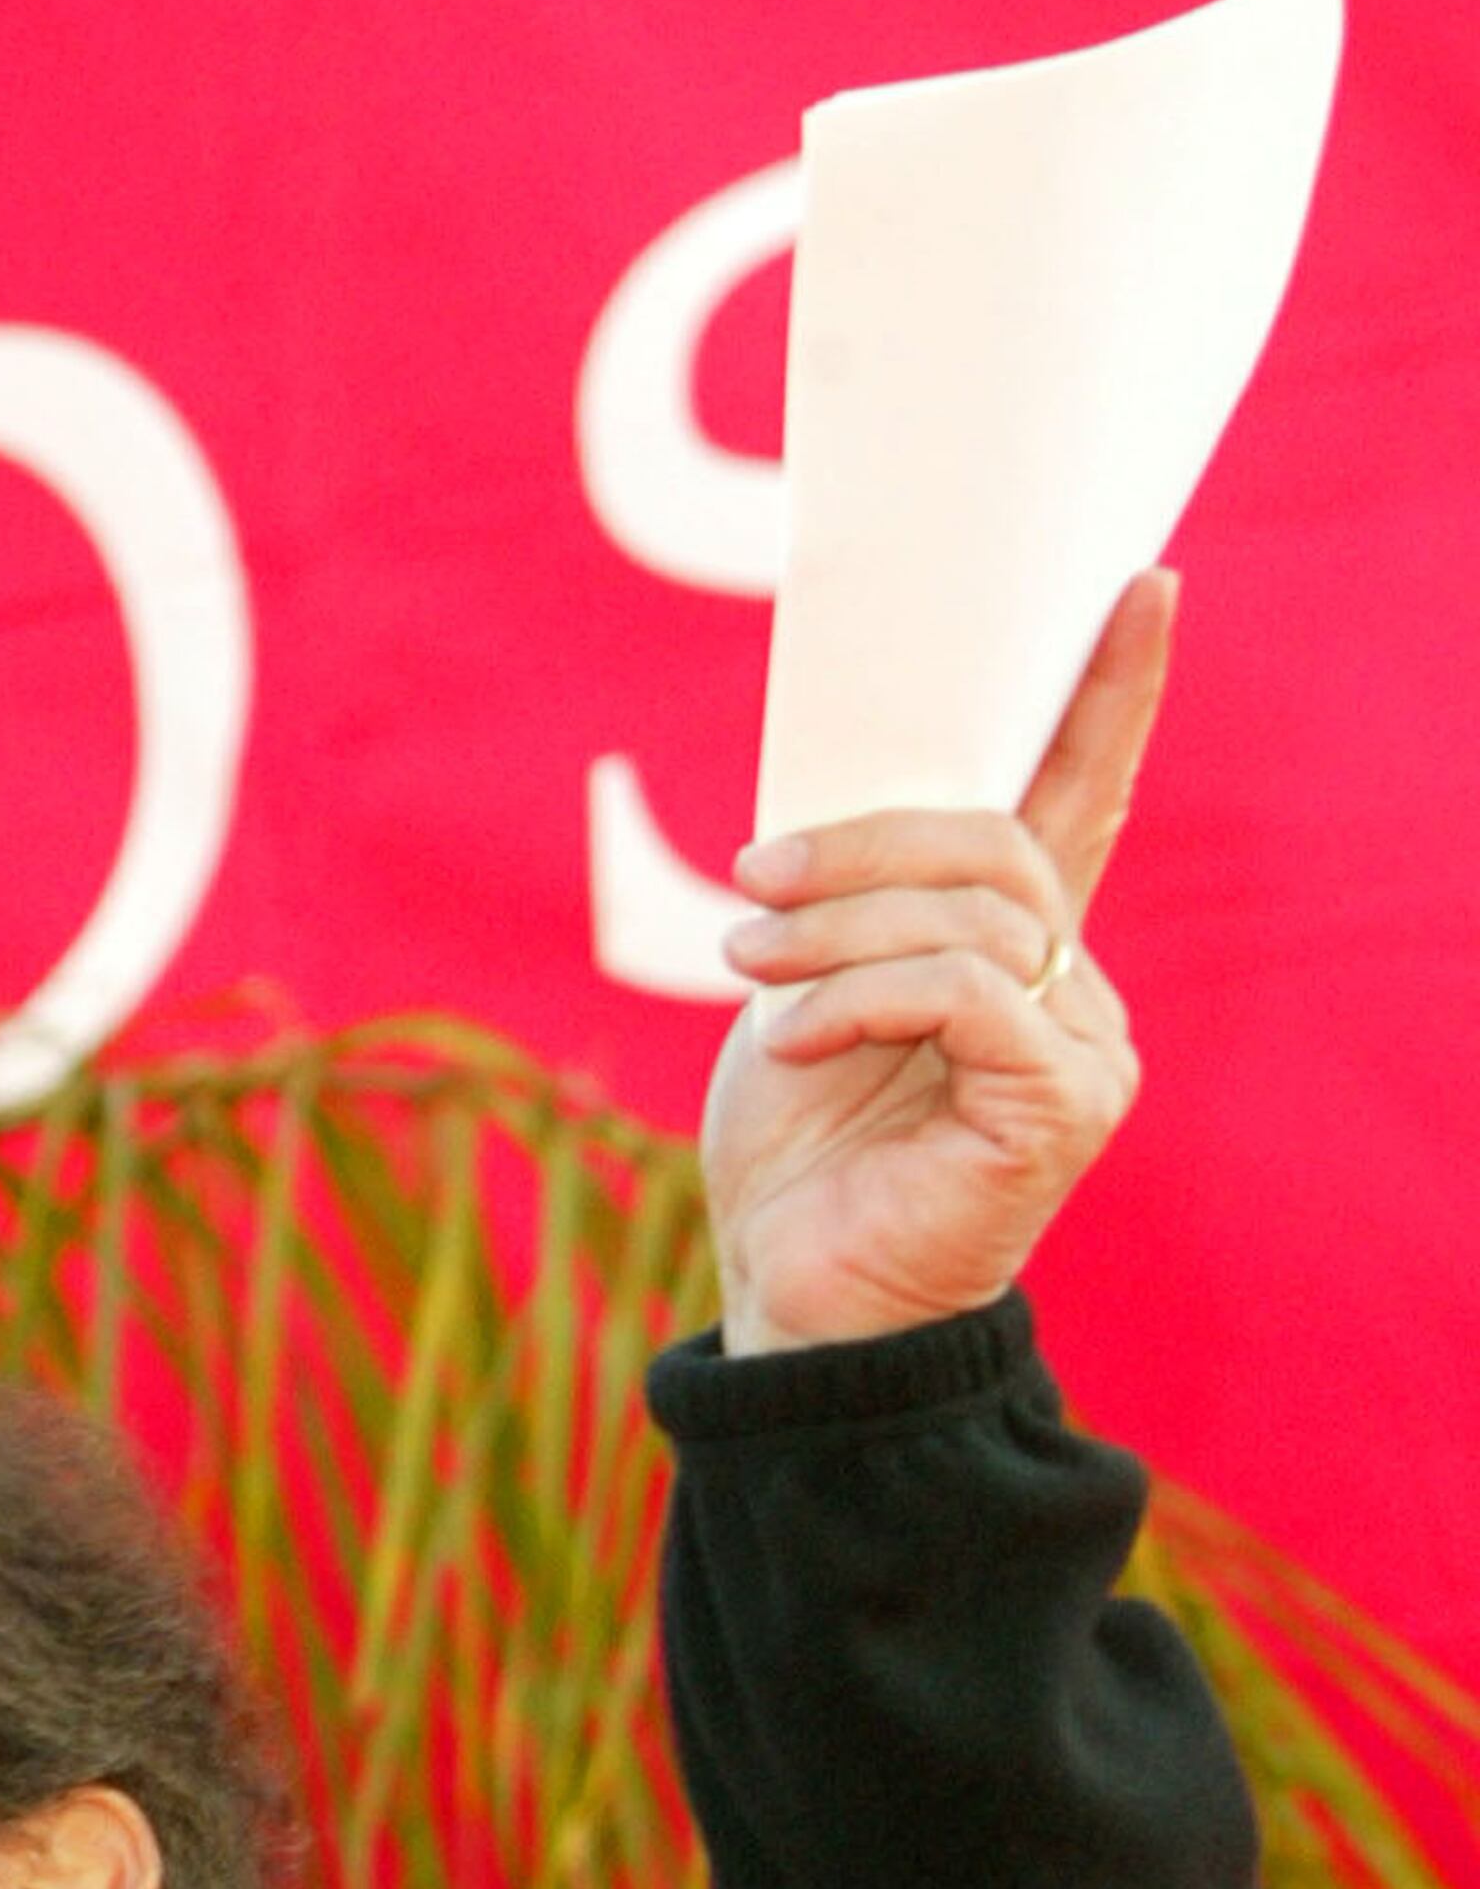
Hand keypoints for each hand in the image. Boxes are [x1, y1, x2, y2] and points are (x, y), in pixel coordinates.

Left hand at [702, 570, 1174, 1357]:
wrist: (795, 1300)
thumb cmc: (796, 1160)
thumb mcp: (804, 994)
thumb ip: (851, 907)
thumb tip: (822, 821)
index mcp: (1022, 953)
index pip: (1082, 800)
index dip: (1111, 696)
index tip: (1139, 588)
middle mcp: (1076, 992)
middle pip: (998, 842)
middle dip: (865, 847)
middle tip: (755, 885)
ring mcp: (1084, 1051)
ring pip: (974, 912)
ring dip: (839, 927)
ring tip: (749, 967)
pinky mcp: (1062, 1106)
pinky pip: (967, 992)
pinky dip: (861, 997)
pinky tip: (795, 1041)